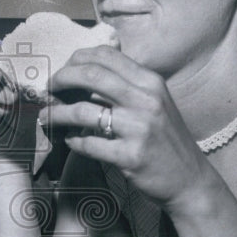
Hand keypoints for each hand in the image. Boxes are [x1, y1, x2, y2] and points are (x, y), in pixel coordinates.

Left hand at [40, 46, 216, 208]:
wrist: (190, 181)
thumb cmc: (167, 140)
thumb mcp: (155, 103)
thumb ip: (126, 87)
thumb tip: (83, 74)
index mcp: (151, 82)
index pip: (106, 56)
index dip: (76, 59)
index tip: (62, 71)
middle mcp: (146, 100)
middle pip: (90, 75)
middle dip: (61, 79)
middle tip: (47, 90)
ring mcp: (139, 128)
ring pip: (82, 111)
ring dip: (56, 114)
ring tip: (46, 118)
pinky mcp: (130, 156)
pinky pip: (88, 144)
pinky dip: (73, 141)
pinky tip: (69, 140)